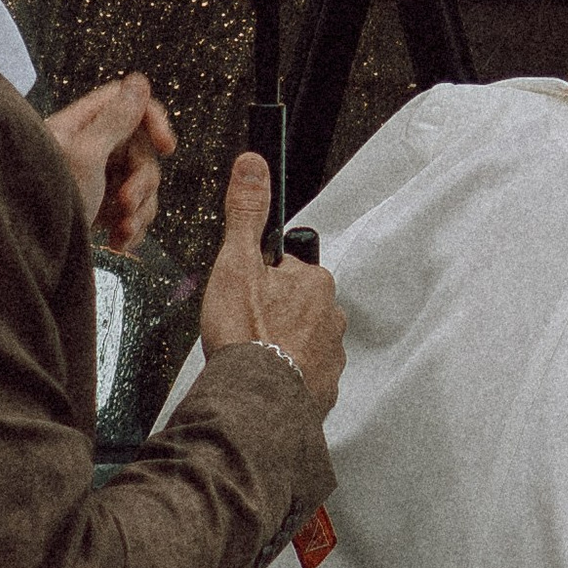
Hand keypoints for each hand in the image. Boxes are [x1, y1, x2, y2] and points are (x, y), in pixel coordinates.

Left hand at [47, 74, 174, 249]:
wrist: (27, 258)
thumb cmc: (47, 202)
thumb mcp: (84, 156)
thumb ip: (114, 119)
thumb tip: (138, 82)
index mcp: (78, 127)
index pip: (126, 103)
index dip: (152, 120)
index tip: (166, 148)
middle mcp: (87, 150)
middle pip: (140, 151)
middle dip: (142, 182)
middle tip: (125, 203)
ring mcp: (94, 181)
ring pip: (142, 185)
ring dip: (140, 211)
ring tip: (122, 232)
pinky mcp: (99, 210)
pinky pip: (133, 212)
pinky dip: (132, 229)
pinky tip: (118, 244)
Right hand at [200, 154, 344, 413]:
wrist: (254, 401)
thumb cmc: (246, 335)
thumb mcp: (236, 262)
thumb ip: (246, 213)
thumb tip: (254, 166)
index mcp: (314, 283)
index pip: (290, 269)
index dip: (263, 279)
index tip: (246, 293)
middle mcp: (331, 318)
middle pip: (299, 306)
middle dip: (275, 313)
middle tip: (244, 327)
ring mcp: (330, 357)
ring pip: (304, 341)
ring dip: (281, 346)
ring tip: (251, 356)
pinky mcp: (323, 391)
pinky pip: (304, 377)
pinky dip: (287, 377)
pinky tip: (263, 380)